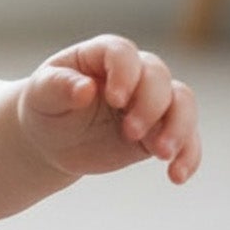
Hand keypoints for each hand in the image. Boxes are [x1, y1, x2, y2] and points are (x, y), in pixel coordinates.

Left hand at [20, 35, 200, 184]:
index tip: (115, 99)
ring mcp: (152, 101)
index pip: (122, 53)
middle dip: (150, 105)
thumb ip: (59, 86)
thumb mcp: (42, 95)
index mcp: (102, 56)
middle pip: (158, 78)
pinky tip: (177, 176)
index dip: (125, 73)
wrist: (53, 138)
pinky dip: (188, 155)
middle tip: (129, 131)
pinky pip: (187, 138)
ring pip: (182, 103)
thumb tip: (85, 89)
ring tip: (161, 153)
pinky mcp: (160, 130)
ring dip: (178, 127)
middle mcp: (134, 72)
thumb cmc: (47, 106)